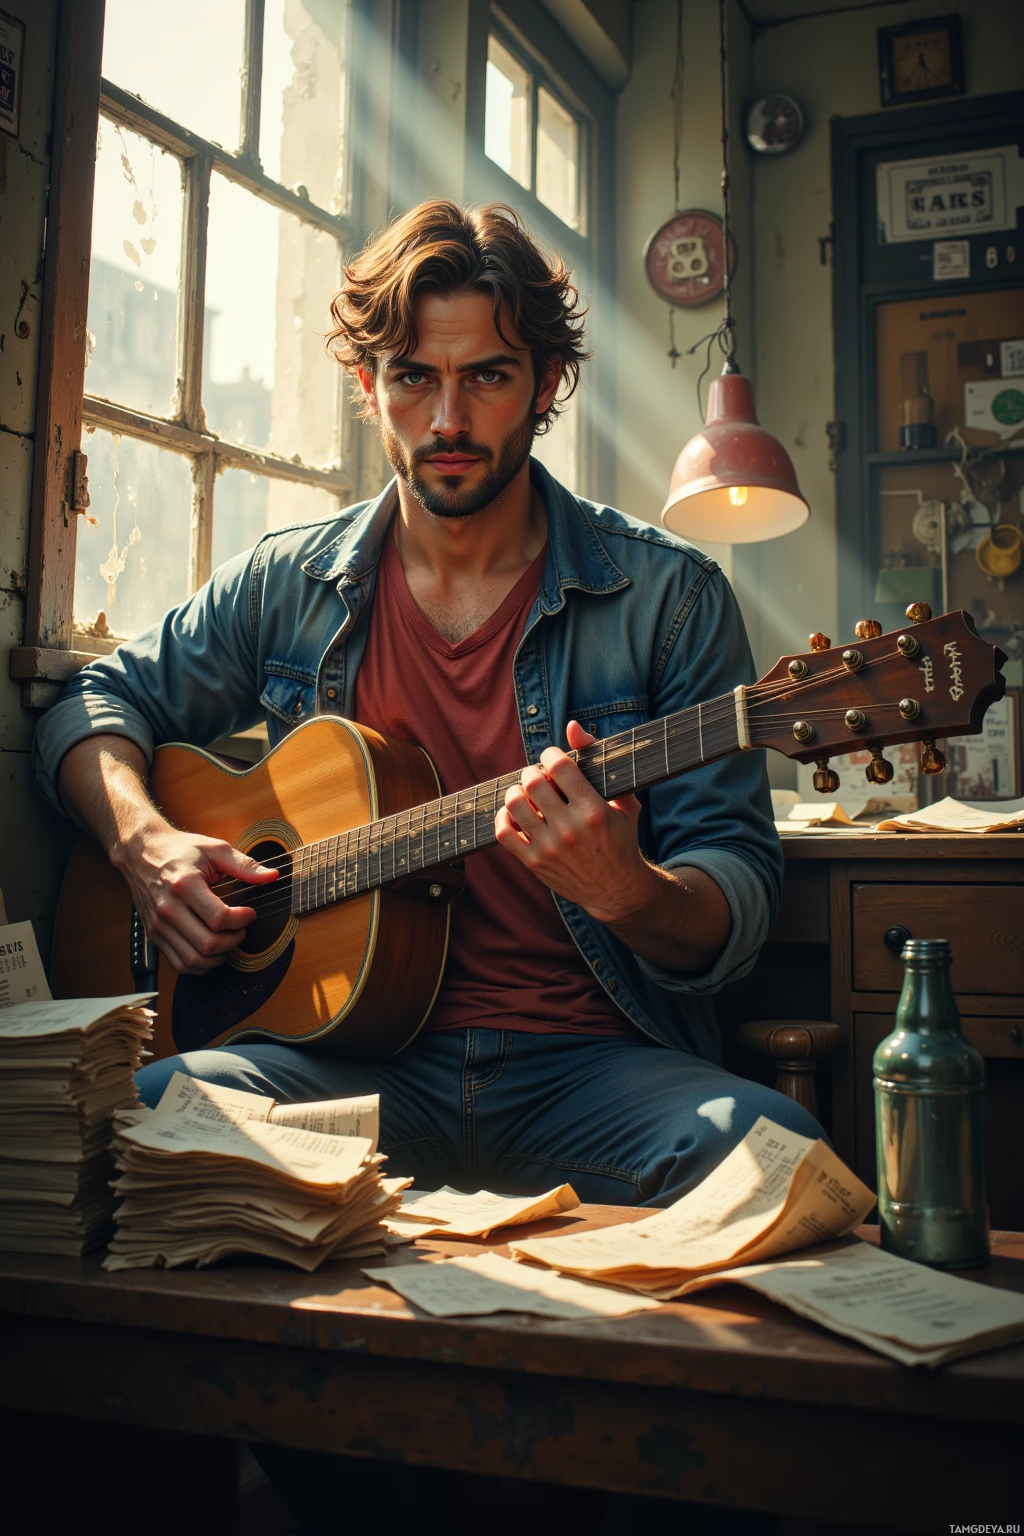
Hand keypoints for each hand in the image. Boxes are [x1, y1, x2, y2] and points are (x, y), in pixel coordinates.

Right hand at [112, 824, 278, 975]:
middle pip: (208, 944)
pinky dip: (199, 965)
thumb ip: (245, 865)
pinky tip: (212, 953)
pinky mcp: (153, 934)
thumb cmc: (179, 850)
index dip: (241, 920)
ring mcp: (158, 925)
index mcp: (184, 885)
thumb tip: (272, 876)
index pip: (219, 919)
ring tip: (229, 941)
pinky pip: (178, 964)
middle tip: (241, 929)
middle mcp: (168, 908)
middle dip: (233, 941)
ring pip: (193, 959)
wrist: (140, 852)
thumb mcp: (214, 849)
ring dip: (219, 957)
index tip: (249, 914)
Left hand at [495, 720, 655, 924]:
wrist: (618, 890)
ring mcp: (550, 848)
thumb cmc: (622, 839)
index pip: (559, 767)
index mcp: (595, 811)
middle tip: (539, 776)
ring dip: (516, 792)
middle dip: (532, 772)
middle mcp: (571, 830)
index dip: (551, 755)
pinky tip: (514, 813)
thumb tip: (572, 726)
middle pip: (532, 783)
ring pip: (514, 805)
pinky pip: (503, 833)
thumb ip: (598, 761)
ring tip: (526, 794)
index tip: (553, 759)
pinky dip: (502, 816)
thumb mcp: (623, 800)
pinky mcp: (534, 863)